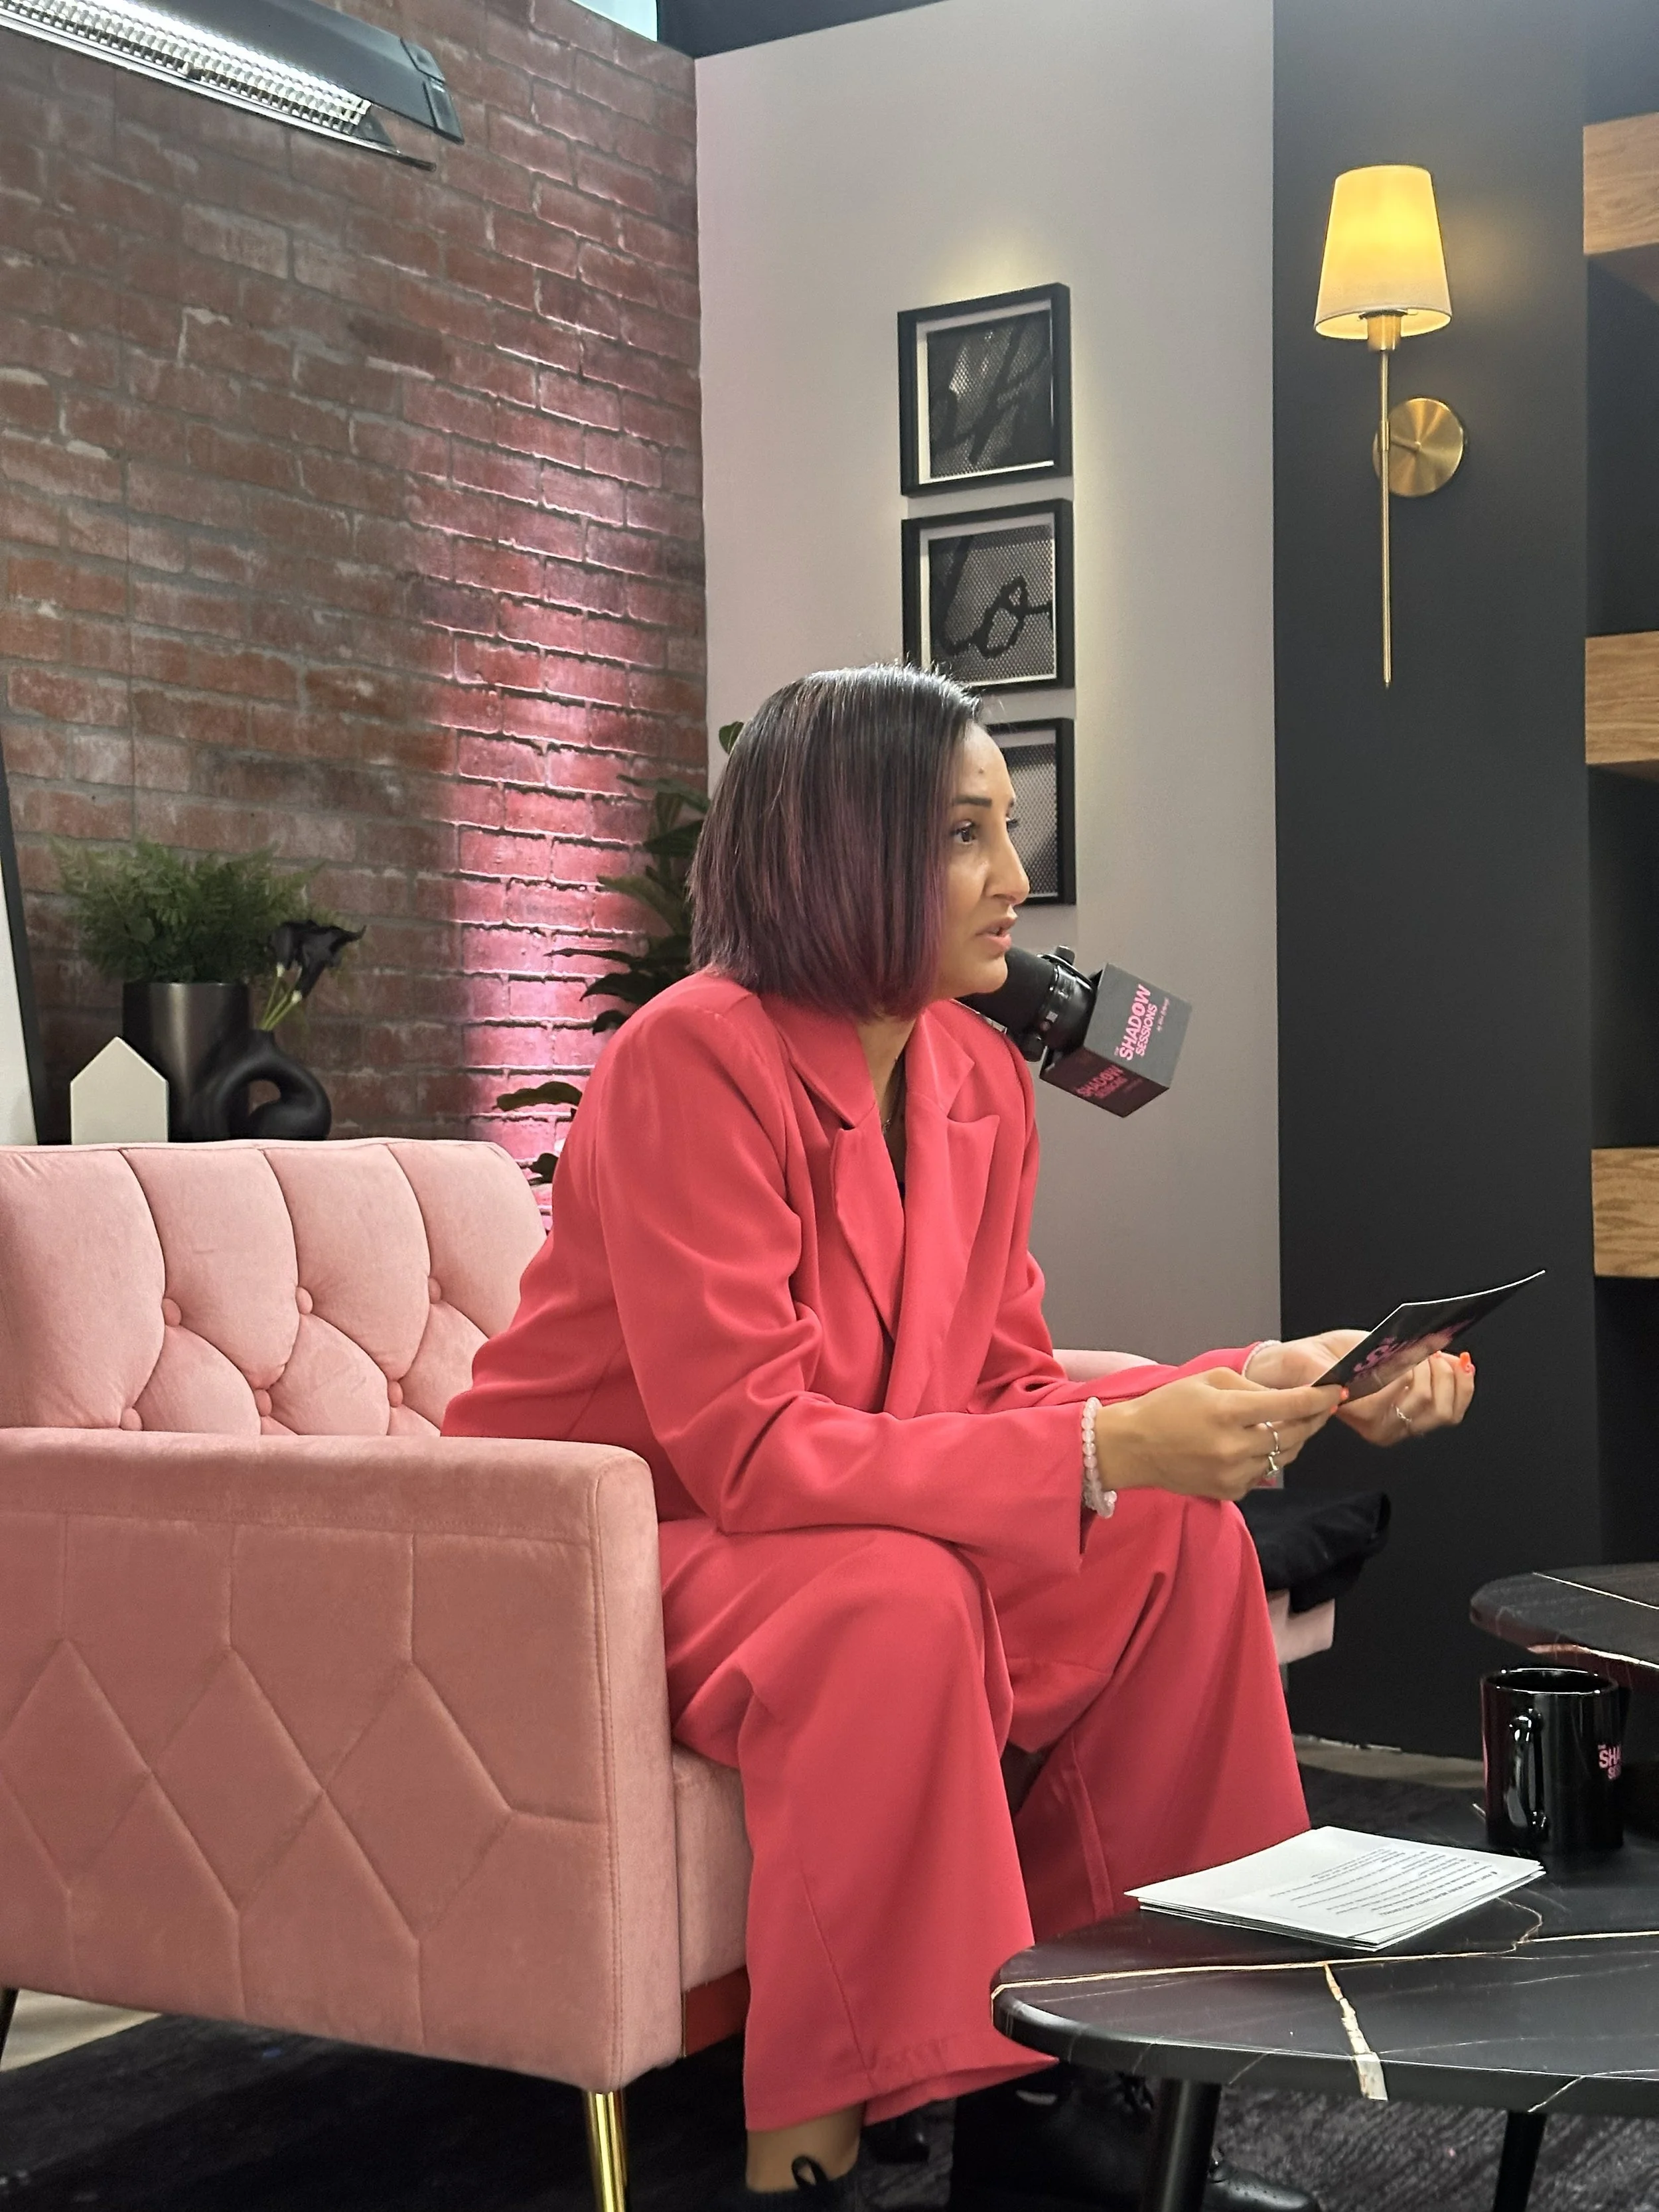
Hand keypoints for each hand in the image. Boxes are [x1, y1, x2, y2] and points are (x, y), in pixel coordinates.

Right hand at [1094, 1368, 1345, 1502]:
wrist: (1133, 1447)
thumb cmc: (1167, 1407)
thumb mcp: (1208, 1379)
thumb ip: (1251, 1386)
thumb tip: (1286, 1397)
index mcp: (1228, 1411)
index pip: (1289, 1406)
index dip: (1317, 1398)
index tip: (1334, 1390)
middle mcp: (1234, 1446)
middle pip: (1294, 1434)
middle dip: (1313, 1418)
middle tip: (1322, 1406)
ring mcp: (1233, 1473)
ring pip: (1284, 1456)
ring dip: (1293, 1439)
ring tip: (1291, 1424)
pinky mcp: (1230, 1491)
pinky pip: (1264, 1474)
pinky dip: (1267, 1459)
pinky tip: (1255, 1446)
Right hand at [1249, 1329, 1475, 1445]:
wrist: (1313, 1368)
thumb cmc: (1315, 1361)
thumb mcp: (1319, 1359)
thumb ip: (1342, 1366)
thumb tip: (1386, 1365)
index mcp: (1358, 1414)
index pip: (1396, 1398)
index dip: (1410, 1371)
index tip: (1410, 1349)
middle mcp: (1382, 1428)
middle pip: (1428, 1405)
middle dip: (1434, 1370)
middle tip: (1424, 1348)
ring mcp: (1402, 1426)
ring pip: (1446, 1411)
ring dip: (1451, 1378)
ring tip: (1439, 1354)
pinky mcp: (1417, 1418)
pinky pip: (1453, 1411)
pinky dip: (1463, 1386)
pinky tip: (1460, 1364)